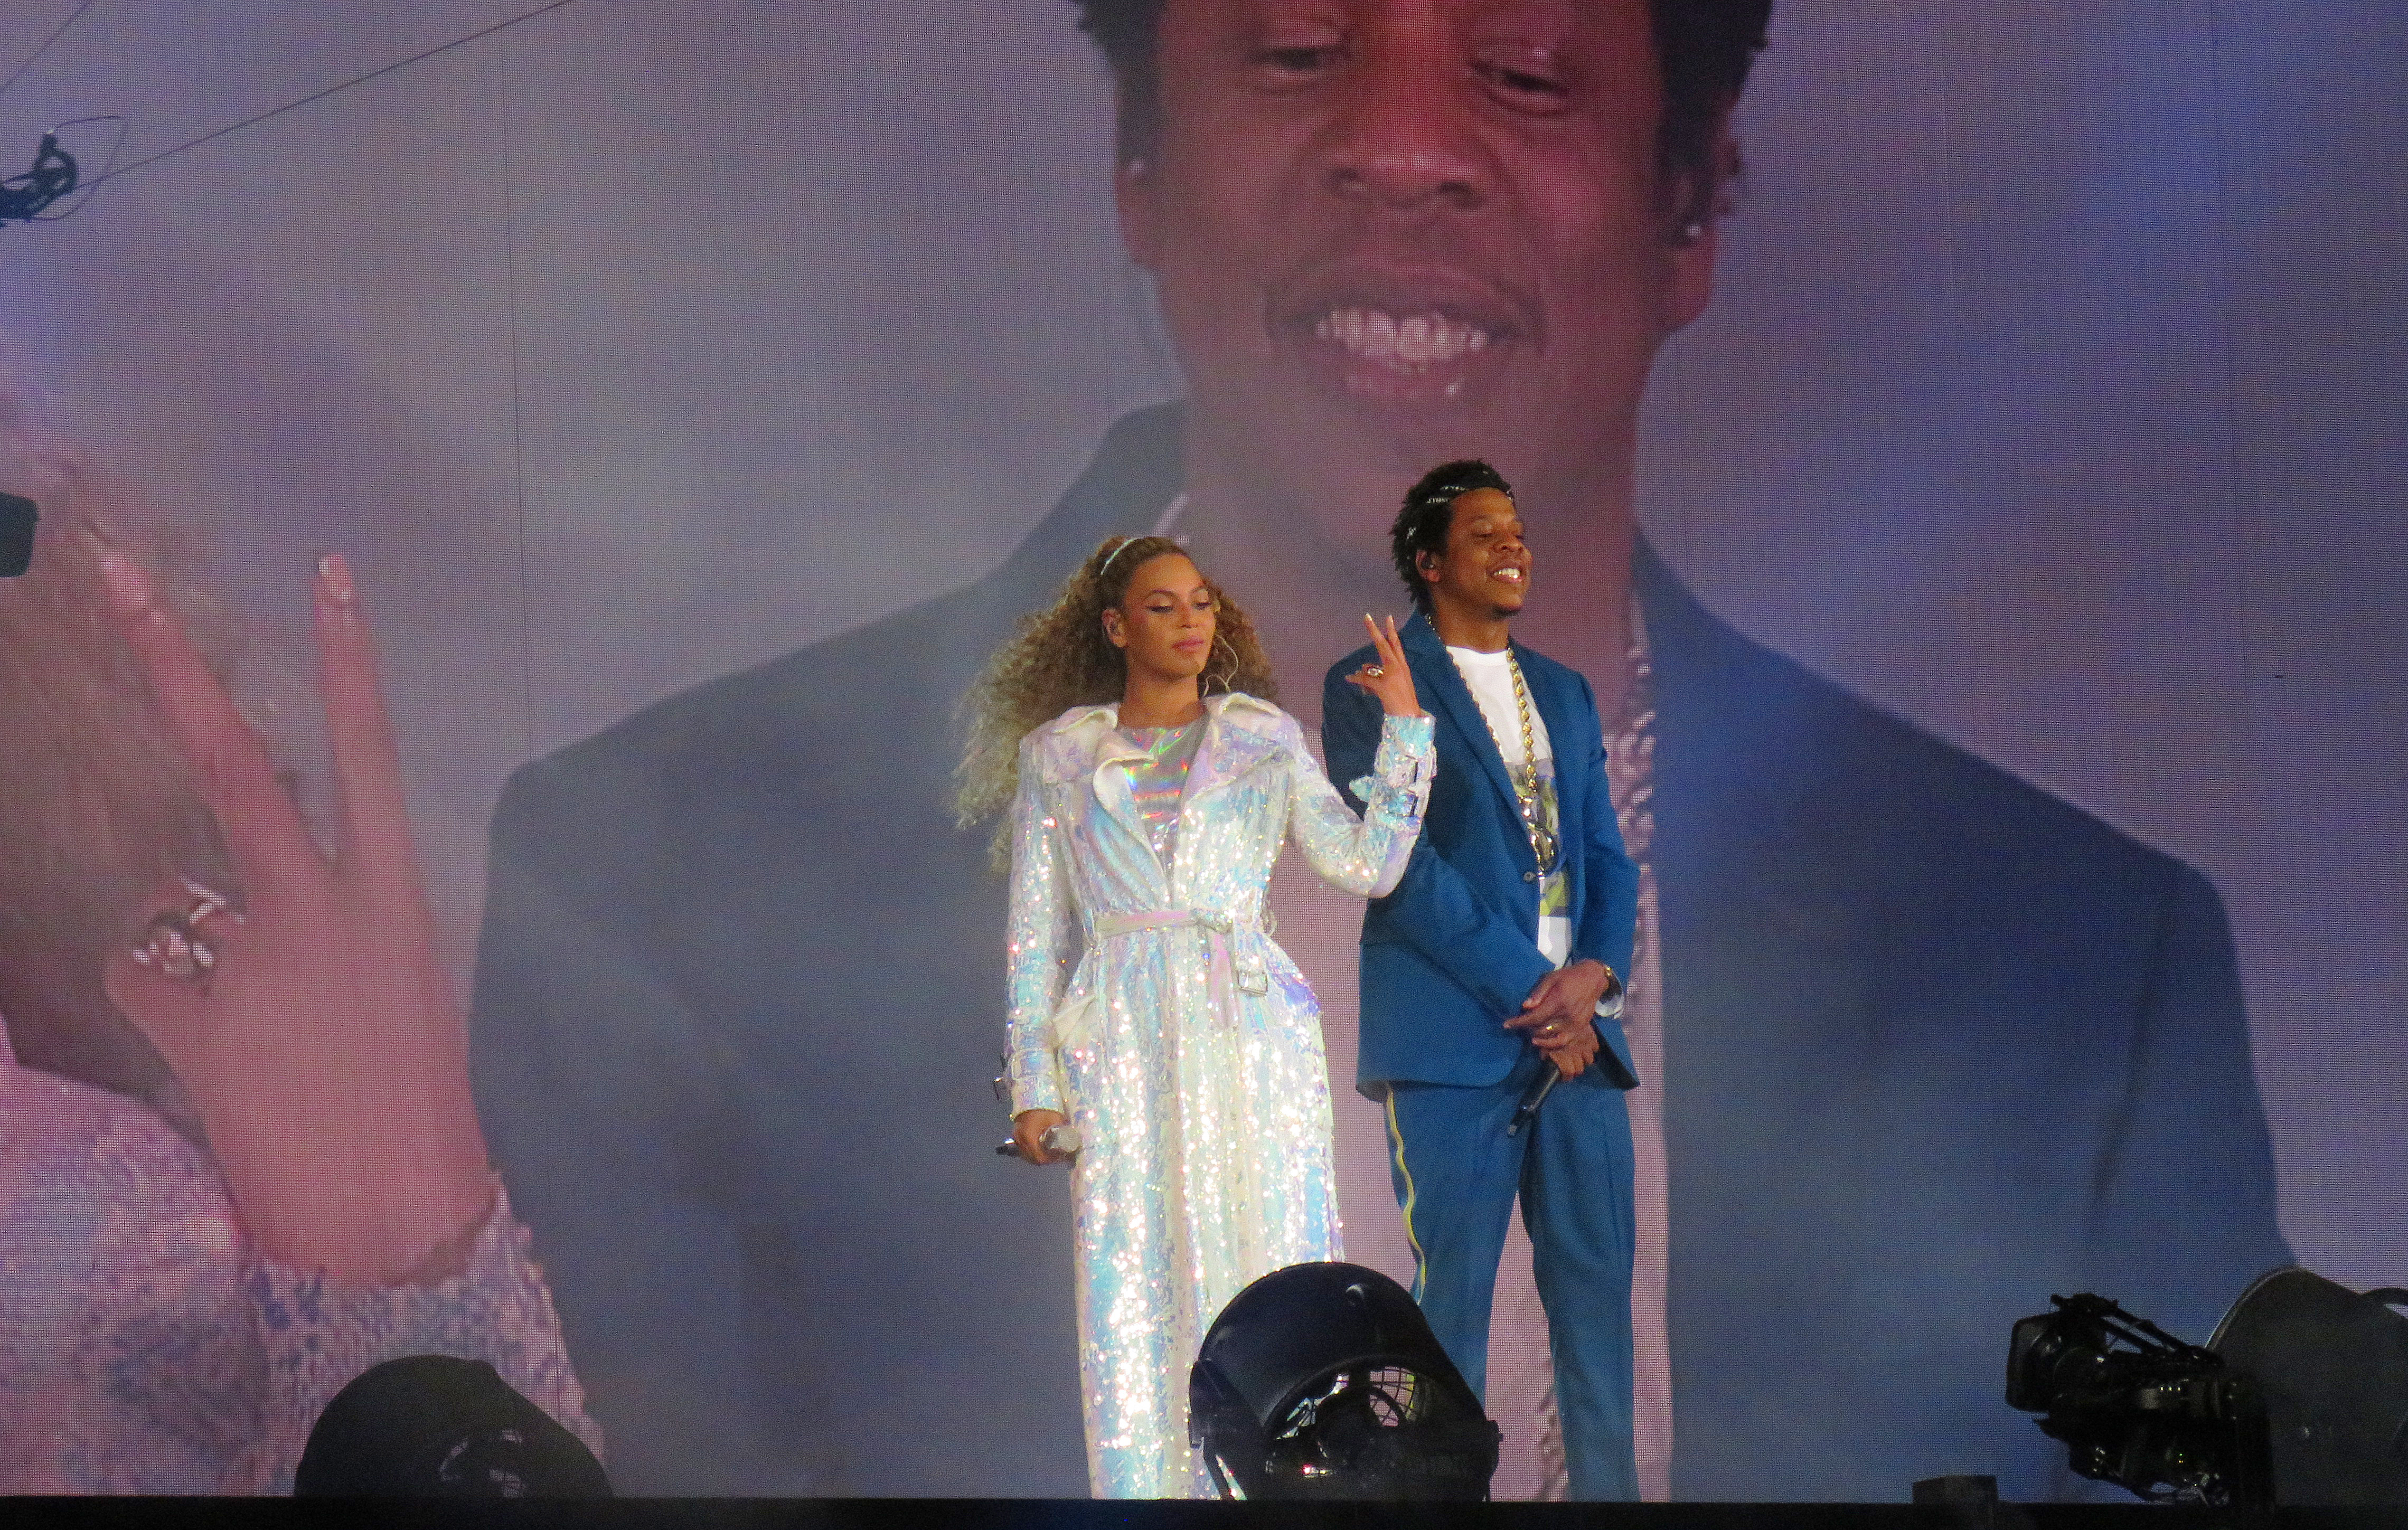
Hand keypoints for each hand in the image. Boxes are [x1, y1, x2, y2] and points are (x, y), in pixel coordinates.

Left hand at [96, 545, 493, 1285]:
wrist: (390, 1211)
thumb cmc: (413, 1092)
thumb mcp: (395, 977)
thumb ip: (328, 908)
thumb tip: (238, 876)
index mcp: (393, 895)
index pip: (369, 751)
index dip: (349, 660)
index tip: (329, 571)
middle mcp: (320, 910)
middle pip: (234, 764)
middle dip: (167, 664)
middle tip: (109, 570)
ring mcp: (249, 963)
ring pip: (166, 898)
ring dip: (186, 939)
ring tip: (255, 1021)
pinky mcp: (188, 1022)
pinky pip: (142, 980)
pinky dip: (163, 1005)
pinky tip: (213, 1055)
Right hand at [1013, 1108, 1070, 1165]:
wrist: (1033, 1095)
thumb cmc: (1045, 1108)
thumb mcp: (1056, 1120)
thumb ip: (1063, 1132)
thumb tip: (1074, 1143)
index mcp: (1029, 1137)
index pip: (1039, 1157)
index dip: (1051, 1160)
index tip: (1060, 1157)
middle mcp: (1020, 1139)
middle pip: (1032, 1158)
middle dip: (1046, 1159)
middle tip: (1057, 1156)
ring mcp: (1017, 1137)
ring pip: (1027, 1155)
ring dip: (1038, 1156)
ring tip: (1051, 1152)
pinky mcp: (1016, 1134)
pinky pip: (1024, 1148)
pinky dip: (1033, 1151)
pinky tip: (1042, 1147)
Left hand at [1341, 614, 1423, 717]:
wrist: (1409, 717)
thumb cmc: (1402, 701)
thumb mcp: (1392, 684)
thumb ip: (1378, 674)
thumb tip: (1362, 669)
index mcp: (1403, 666)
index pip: (1397, 644)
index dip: (1392, 631)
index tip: (1388, 618)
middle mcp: (1398, 667)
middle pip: (1385, 645)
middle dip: (1375, 631)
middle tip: (1366, 617)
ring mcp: (1391, 676)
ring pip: (1370, 667)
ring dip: (1364, 674)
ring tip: (1363, 683)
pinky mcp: (1383, 686)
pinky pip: (1365, 680)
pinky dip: (1356, 679)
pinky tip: (1349, 678)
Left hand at [1507, 960, 1616, 1081]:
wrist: (1593, 980)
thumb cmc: (1568, 977)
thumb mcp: (1551, 978)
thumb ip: (1538, 993)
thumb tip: (1525, 1006)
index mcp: (1558, 1001)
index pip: (1535, 1017)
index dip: (1519, 1023)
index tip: (1507, 1025)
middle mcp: (1567, 1015)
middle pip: (1541, 1029)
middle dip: (1526, 1029)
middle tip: (1518, 1024)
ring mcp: (1575, 1024)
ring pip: (1550, 1037)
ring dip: (1536, 1037)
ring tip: (1528, 1032)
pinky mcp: (1580, 1028)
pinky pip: (1563, 1041)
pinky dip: (1550, 1044)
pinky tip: (1540, 1041)